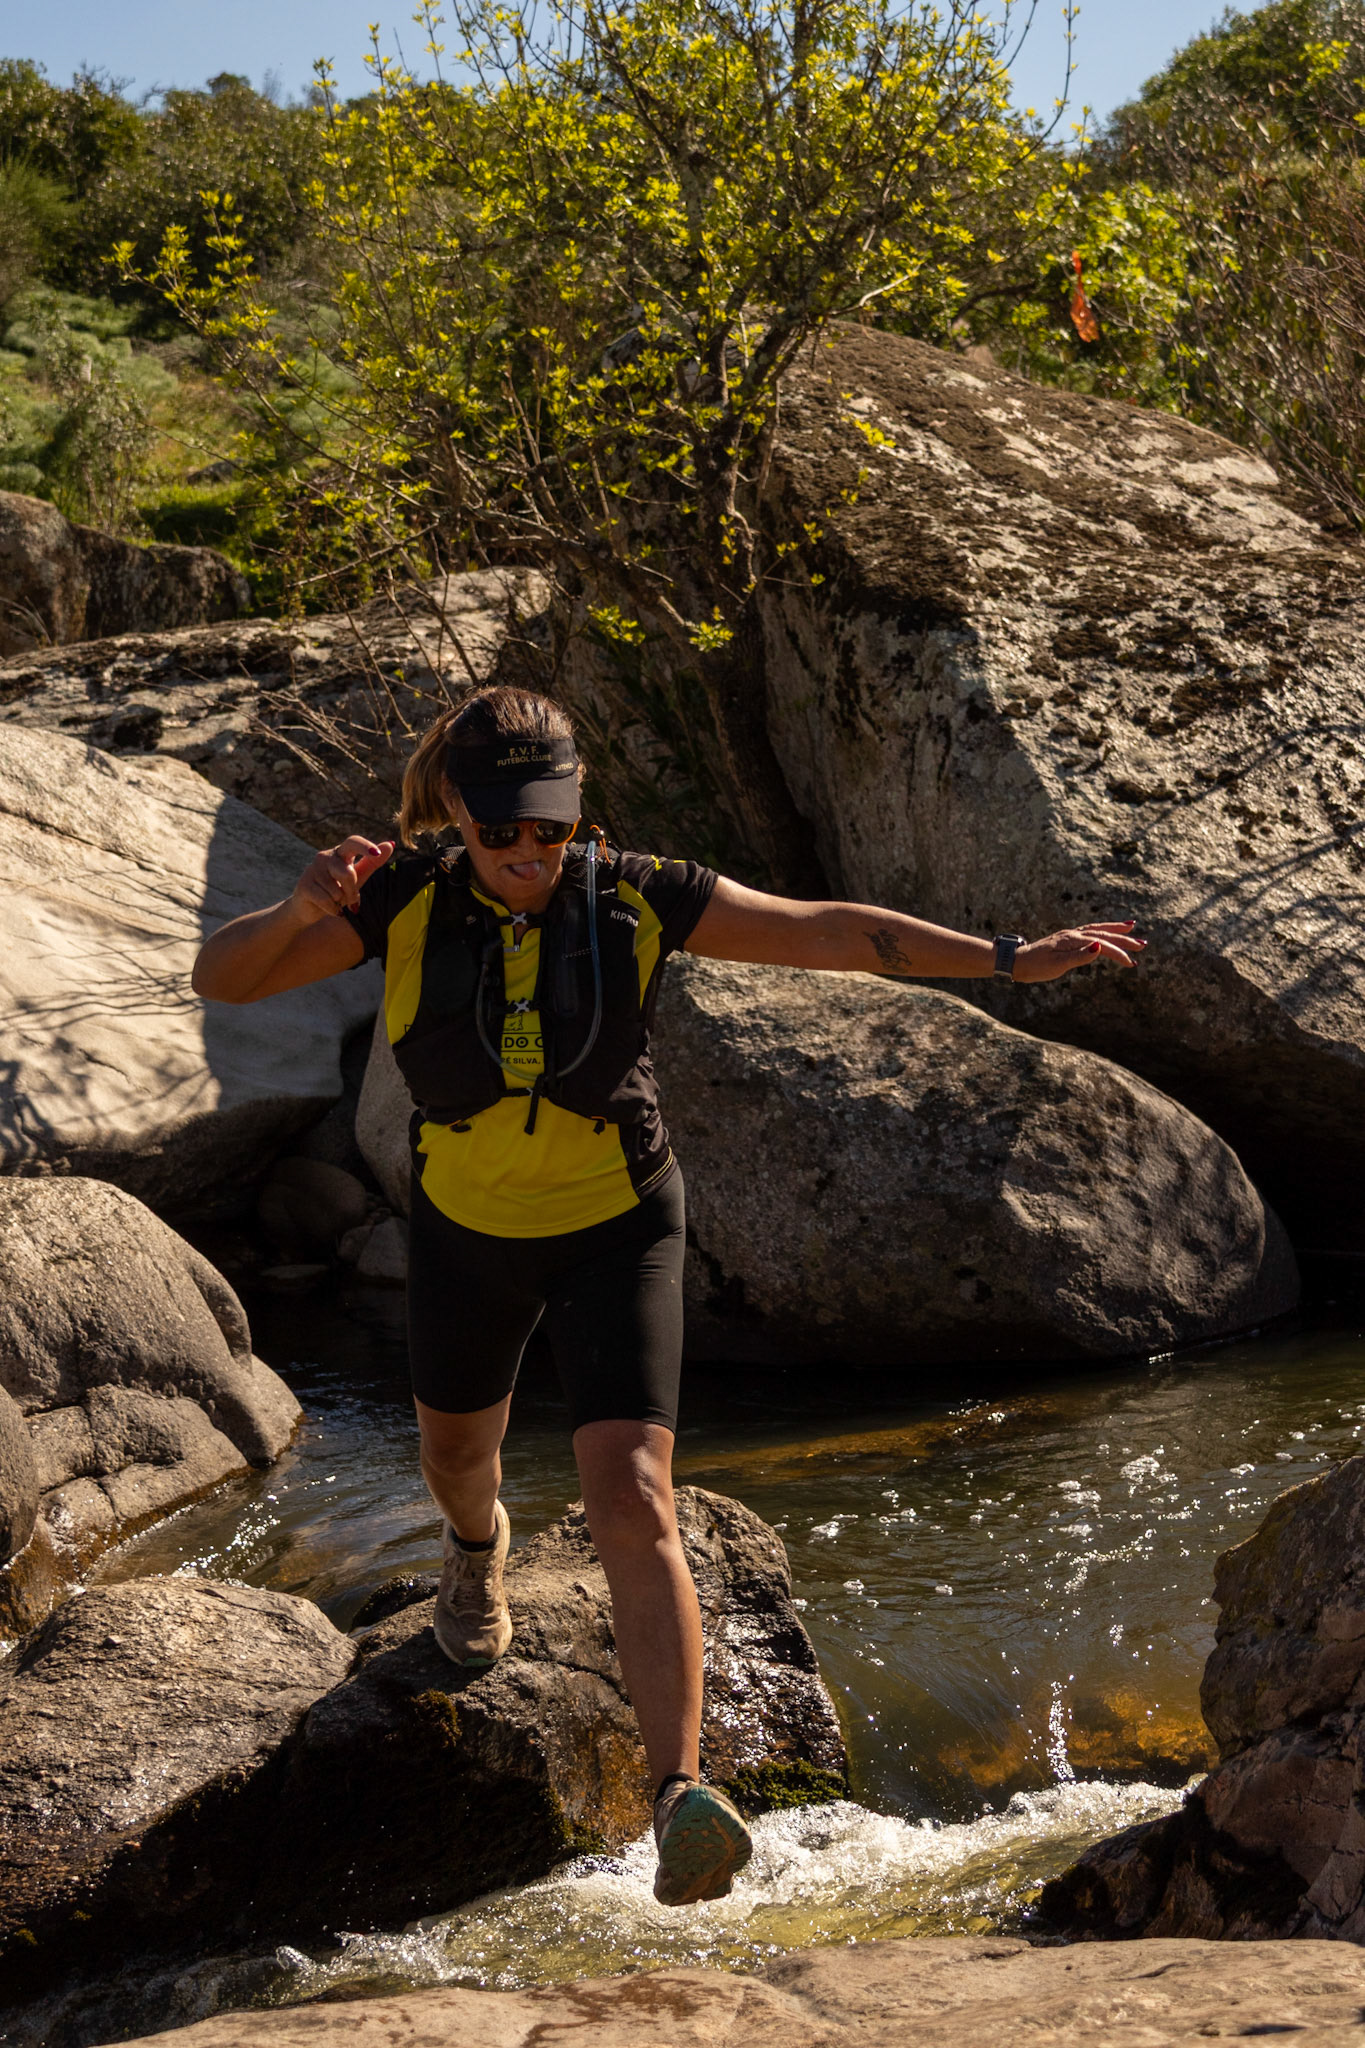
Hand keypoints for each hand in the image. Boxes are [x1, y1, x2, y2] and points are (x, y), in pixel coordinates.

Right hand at [289, 836, 394, 925]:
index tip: (376, 853)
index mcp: (341, 853)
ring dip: (340, 902)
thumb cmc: (338, 890)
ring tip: (334, 900)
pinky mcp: (304, 884)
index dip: (364, 847)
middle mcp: (325, 857)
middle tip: (350, 899)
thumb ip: (372, 863)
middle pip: (347, 873)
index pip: (353, 842)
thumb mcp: (357, 877)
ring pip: (336, 890)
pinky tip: (328, 907)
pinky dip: (332, 909)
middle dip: (352, 891)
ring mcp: (312, 869)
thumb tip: (390, 844)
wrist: (311, 909)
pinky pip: (326, 900)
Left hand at [1014, 921, 1144, 982]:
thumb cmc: (1035, 967)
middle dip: (1124, 939)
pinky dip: (1102, 931)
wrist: (1016, 962)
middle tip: (1143, 945)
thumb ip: (1079, 956)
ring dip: (1115, 930)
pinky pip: (1090, 931)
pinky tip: (1106, 934)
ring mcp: (1070, 935)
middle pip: (1103, 934)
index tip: (1131, 963)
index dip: (1118, 953)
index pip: (1101, 945)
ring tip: (1132, 927)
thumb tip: (1099, 947)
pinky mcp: (1067, 939)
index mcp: (1072, 940)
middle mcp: (1073, 934)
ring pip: (1097, 929)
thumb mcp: (1057, 965)